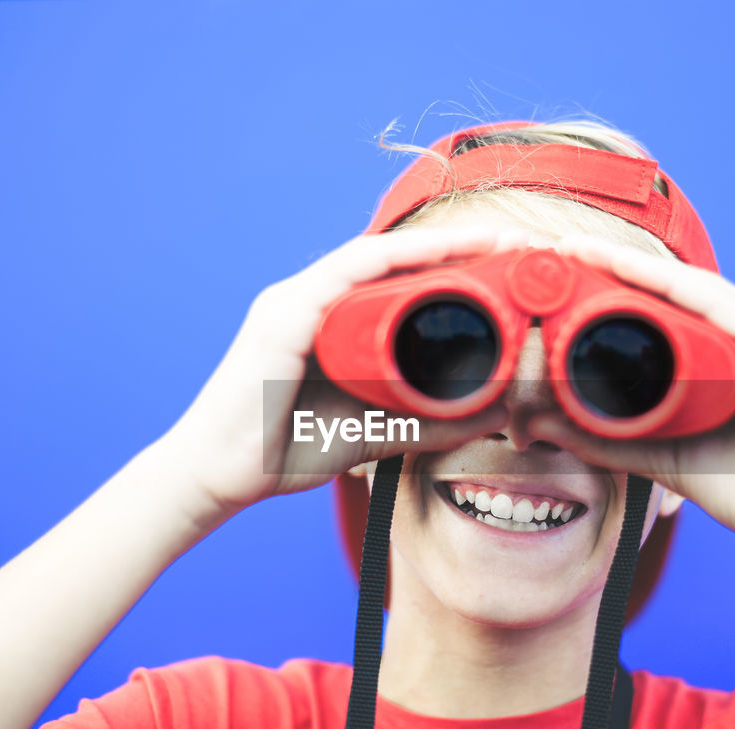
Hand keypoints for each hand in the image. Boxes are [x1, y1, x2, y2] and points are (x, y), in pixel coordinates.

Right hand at [155, 227, 525, 520]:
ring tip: (491, 245)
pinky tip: (432, 256)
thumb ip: (431, 422)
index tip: (510, 263)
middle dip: (458, 247)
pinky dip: (390, 263)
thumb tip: (496, 412)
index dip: (457, 264)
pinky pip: (342, 277)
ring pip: (375, 259)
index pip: (400, 277)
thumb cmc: (286, 451)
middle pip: (394, 260)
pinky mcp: (282, 319)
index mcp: (331, 320)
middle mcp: (312, 300)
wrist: (218, 477)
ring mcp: (294, 303)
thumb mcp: (377, 433)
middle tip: (517, 245)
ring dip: (436, 247)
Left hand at [529, 235, 734, 574]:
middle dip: (618, 265)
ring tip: (585, 251)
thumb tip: (544, 425)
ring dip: (637, 267)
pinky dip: (677, 289)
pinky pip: (724, 309)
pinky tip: (636, 272)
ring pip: (694, 290)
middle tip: (561, 248)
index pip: (667, 308)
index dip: (615, 286)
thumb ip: (612, 441)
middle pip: (676, 290)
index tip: (562, 272)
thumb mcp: (669, 460)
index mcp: (732, 357)